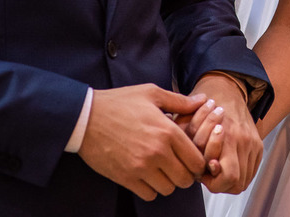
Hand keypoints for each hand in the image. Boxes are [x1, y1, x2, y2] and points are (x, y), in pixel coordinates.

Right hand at [77, 85, 207, 200]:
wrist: (85, 117)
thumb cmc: (119, 103)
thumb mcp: (152, 94)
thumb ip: (180, 101)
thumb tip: (204, 101)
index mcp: (167, 131)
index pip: (196, 160)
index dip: (199, 162)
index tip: (193, 159)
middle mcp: (157, 152)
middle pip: (185, 179)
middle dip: (186, 175)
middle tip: (179, 166)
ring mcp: (140, 168)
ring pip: (168, 189)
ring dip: (168, 182)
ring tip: (163, 170)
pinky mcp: (125, 178)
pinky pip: (148, 195)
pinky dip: (151, 189)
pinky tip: (148, 176)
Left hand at [186, 74, 262, 193]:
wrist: (228, 90)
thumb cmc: (205, 108)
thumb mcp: (190, 125)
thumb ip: (193, 149)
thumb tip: (198, 172)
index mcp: (228, 135)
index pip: (228, 176)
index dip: (213, 181)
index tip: (204, 172)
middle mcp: (244, 140)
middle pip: (237, 181)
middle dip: (220, 183)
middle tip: (209, 174)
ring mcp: (253, 143)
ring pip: (245, 180)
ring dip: (229, 180)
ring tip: (218, 169)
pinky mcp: (258, 145)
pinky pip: (251, 171)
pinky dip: (239, 173)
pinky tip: (227, 165)